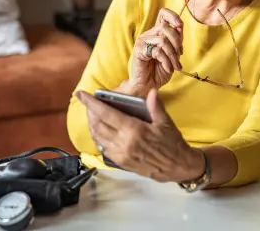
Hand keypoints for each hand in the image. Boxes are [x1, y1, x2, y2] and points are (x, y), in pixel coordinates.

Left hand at [76, 88, 204, 182]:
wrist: (177, 167)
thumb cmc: (172, 143)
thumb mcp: (166, 123)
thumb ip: (155, 107)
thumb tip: (151, 91)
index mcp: (134, 130)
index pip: (106, 113)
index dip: (91, 103)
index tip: (81, 94)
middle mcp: (124, 143)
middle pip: (98, 125)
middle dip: (89, 112)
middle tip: (88, 103)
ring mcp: (121, 154)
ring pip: (98, 137)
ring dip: (92, 125)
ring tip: (92, 115)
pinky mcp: (121, 162)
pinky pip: (104, 148)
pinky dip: (98, 138)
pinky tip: (100, 131)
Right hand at [129, 8, 183, 94]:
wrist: (148, 86)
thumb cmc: (159, 71)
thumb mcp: (173, 54)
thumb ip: (176, 40)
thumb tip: (180, 26)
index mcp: (157, 33)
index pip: (163, 13)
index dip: (173, 16)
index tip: (180, 26)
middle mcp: (148, 34)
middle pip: (165, 27)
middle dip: (177, 42)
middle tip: (179, 55)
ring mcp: (142, 41)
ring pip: (163, 40)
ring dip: (173, 55)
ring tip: (175, 66)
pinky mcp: (139, 50)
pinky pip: (157, 51)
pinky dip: (166, 61)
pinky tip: (168, 68)